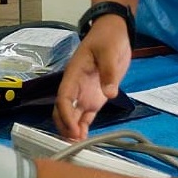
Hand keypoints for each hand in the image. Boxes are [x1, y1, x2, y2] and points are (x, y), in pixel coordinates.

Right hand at [54, 16, 131, 138]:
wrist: (114, 32)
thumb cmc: (108, 38)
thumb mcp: (109, 51)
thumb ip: (108, 72)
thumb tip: (108, 93)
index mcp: (74, 74)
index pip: (63, 97)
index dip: (65, 114)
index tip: (73, 128)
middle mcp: (75, 86)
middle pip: (62, 110)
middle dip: (65, 126)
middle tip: (74, 142)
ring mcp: (84, 93)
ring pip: (72, 115)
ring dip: (72, 129)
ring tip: (79, 145)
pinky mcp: (95, 97)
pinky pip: (86, 115)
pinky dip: (83, 127)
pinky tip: (85, 139)